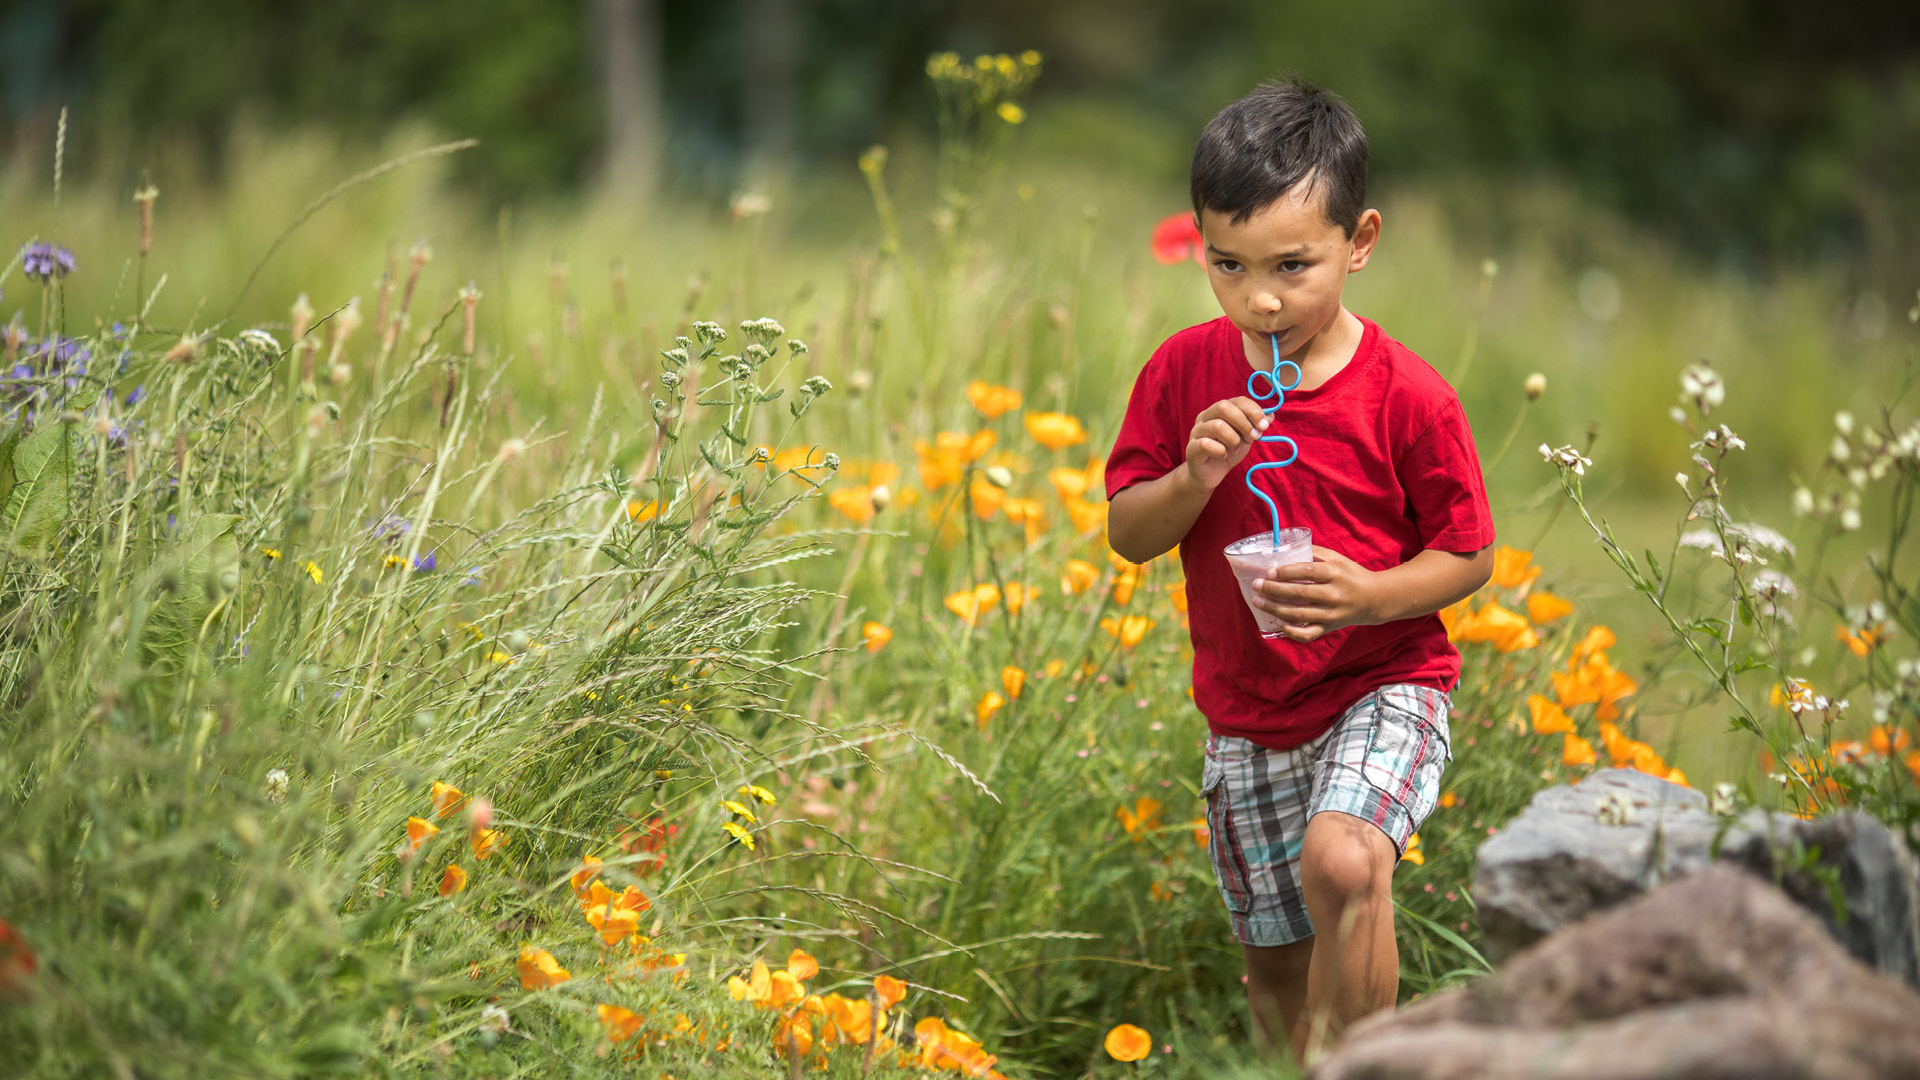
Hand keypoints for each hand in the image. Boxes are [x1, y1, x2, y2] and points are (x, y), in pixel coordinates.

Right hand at [1184, 397, 1270, 490]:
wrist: (1209, 474)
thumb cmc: (1227, 452)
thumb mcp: (1246, 438)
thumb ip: (1255, 426)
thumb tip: (1271, 415)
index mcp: (1219, 410)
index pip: (1237, 400)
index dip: (1253, 410)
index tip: (1264, 425)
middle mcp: (1205, 417)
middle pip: (1223, 406)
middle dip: (1243, 421)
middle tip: (1253, 436)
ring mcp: (1196, 431)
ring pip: (1217, 426)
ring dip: (1233, 439)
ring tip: (1236, 449)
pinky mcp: (1191, 448)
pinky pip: (1205, 444)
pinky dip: (1220, 450)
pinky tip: (1223, 456)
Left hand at [1251, 546, 1382, 641]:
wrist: (1374, 599)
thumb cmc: (1350, 575)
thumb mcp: (1337, 558)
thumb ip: (1314, 552)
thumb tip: (1284, 549)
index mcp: (1335, 574)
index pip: (1307, 572)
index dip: (1286, 572)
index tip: (1269, 571)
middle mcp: (1334, 595)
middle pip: (1299, 594)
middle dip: (1274, 590)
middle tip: (1257, 585)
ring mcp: (1331, 614)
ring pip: (1299, 614)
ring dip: (1275, 608)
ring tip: (1258, 601)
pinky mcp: (1329, 628)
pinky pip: (1307, 634)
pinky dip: (1291, 631)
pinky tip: (1278, 622)